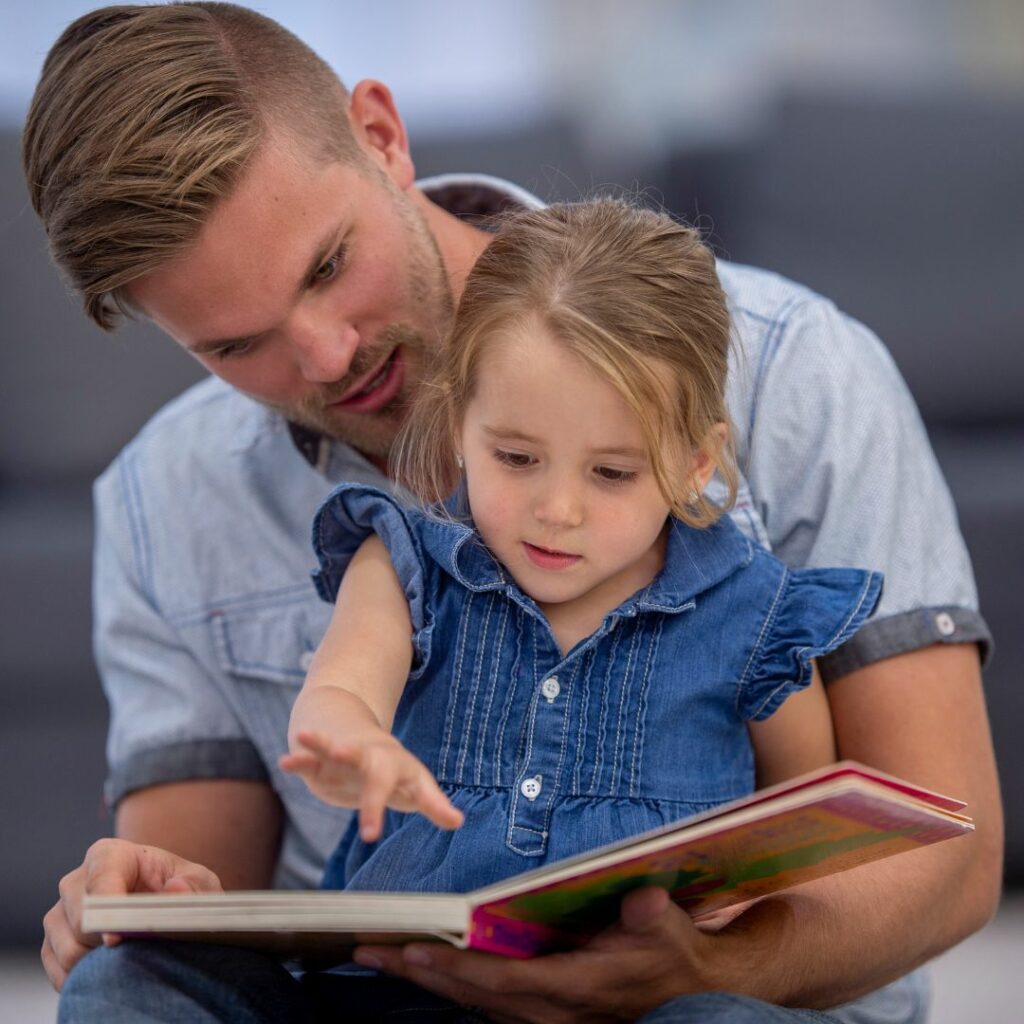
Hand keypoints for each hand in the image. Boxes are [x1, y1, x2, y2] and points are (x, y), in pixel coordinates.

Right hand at [40, 837, 221, 991]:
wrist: (162, 901)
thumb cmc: (179, 886)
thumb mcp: (198, 882)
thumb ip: (192, 887)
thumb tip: (174, 891)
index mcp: (108, 855)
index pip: (100, 882)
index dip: (106, 912)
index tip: (117, 938)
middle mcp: (75, 882)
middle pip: (80, 921)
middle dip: (109, 942)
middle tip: (139, 951)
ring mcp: (59, 915)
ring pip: (68, 951)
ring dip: (100, 964)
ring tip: (132, 957)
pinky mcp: (52, 945)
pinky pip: (60, 972)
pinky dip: (85, 979)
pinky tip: (112, 971)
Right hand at [279, 729, 463, 840]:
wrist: (358, 739)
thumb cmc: (392, 771)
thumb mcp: (415, 786)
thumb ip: (433, 803)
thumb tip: (458, 821)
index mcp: (400, 768)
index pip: (419, 788)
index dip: (431, 805)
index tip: (449, 822)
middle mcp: (375, 758)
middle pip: (377, 775)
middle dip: (373, 802)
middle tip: (370, 833)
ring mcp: (346, 756)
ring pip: (337, 749)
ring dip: (325, 744)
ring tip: (306, 737)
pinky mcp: (321, 763)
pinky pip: (310, 760)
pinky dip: (299, 760)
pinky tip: (286, 761)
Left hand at [352, 887, 724, 1022]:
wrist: (691, 992)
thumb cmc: (672, 954)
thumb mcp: (669, 929)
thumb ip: (651, 914)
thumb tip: (641, 898)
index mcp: (576, 986)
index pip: (503, 982)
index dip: (458, 969)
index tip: (415, 951)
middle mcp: (552, 1011)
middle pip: (473, 996)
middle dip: (419, 973)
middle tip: (367, 950)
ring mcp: (545, 1019)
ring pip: (474, 1004)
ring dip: (428, 981)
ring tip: (383, 955)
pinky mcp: (543, 1017)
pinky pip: (487, 1006)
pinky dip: (453, 988)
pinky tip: (428, 970)